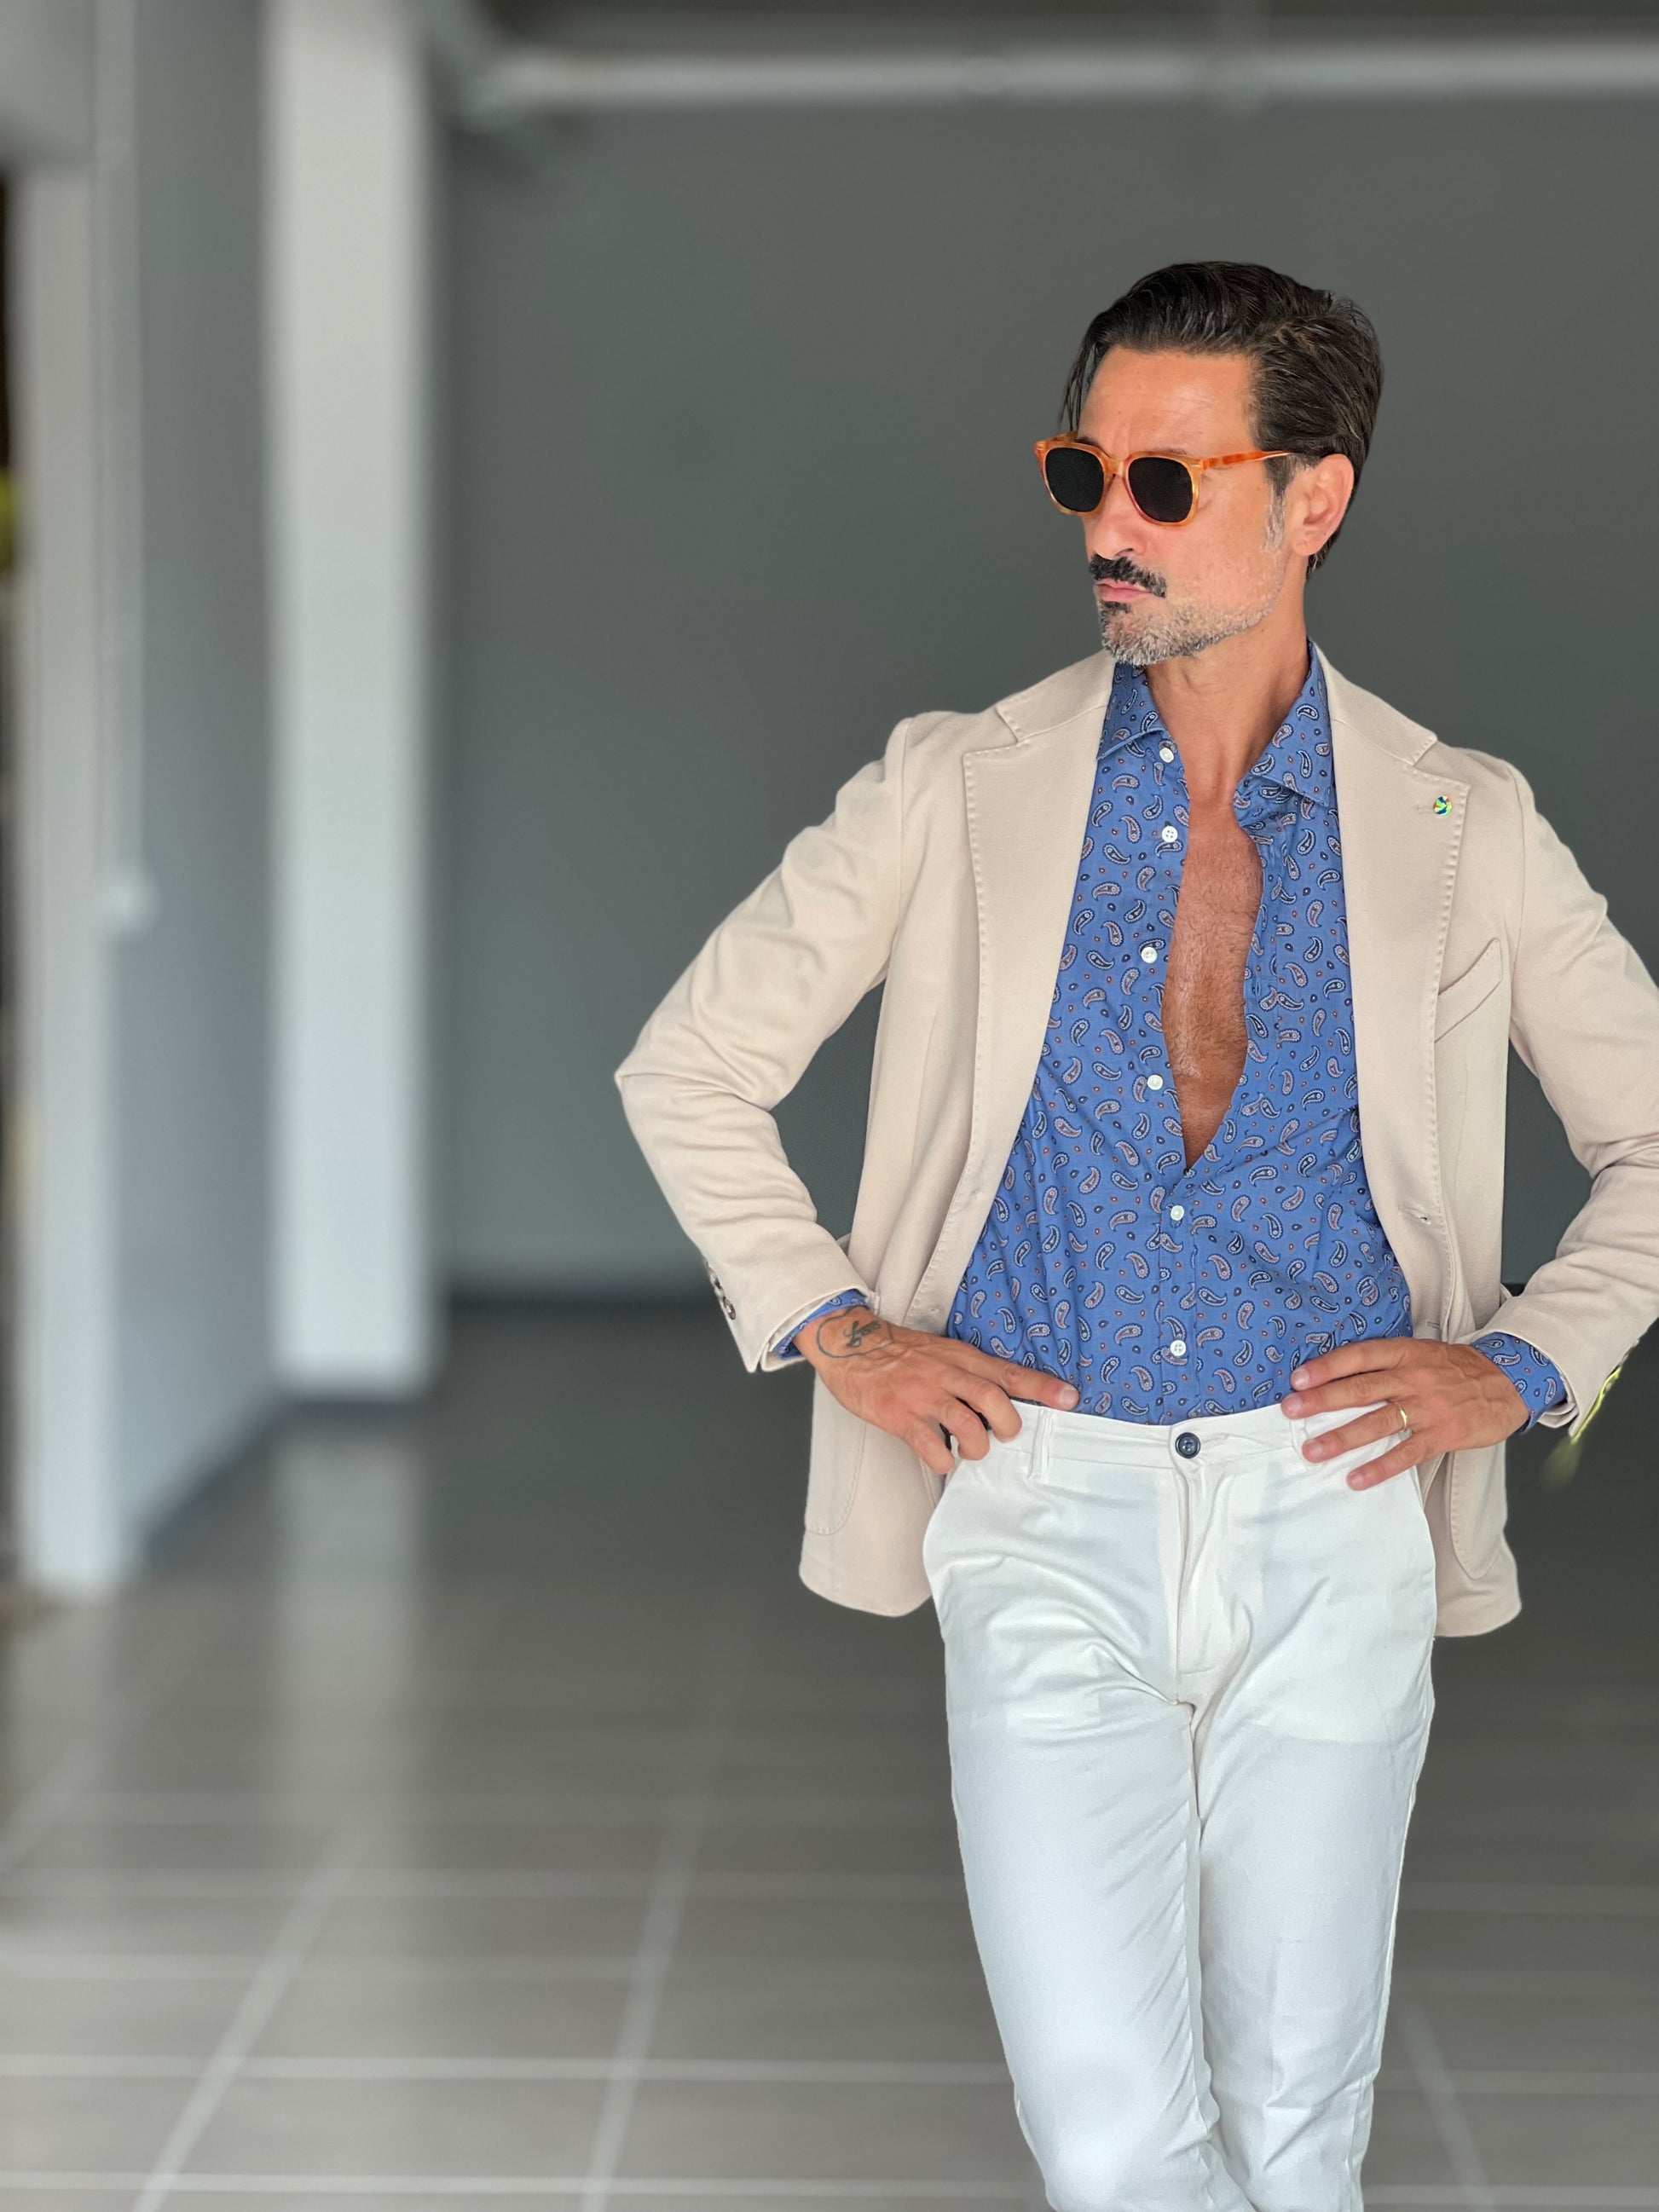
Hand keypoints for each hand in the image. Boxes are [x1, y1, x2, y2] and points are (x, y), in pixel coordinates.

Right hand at [793, 1305, 1078, 1475]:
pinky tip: (941, 1458)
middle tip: (1006, 1435)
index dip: (1042, 1386)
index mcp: (960, 1357)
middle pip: (993, 1398)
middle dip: (1008, 1423)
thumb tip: (1001, 1401)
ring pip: (967, 1425)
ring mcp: (922, 1395)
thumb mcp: (940, 1352)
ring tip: (971, 1452)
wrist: (850, 1345)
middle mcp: (945, 1374)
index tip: (1070, 1398)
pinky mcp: (899, 1415)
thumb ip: (969, 1373)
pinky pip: (930, 1446)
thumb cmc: (898, 1354)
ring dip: (977, 1447)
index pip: (1008, 1372)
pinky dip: (942, 1460)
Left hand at [1280, 1337, 1527, 1489]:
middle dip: (1322, 1401)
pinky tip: (1357, 1479)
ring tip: (1313, 1450)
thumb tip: (1339, 1377)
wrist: (1509, 1382)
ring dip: (1342, 1438)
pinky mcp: (1442, 1435)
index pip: (1360, 1356)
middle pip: (1361, 1389)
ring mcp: (1427, 1408)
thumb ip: (1387, 1363)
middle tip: (1291, 1411)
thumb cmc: (1457, 1369)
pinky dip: (1380, 1467)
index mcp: (1406, 1353)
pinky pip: (1406, 1453)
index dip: (1328, 1367)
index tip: (1298, 1379)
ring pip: (1378, 1423)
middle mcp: (1413, 1378)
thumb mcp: (1422, 1353)